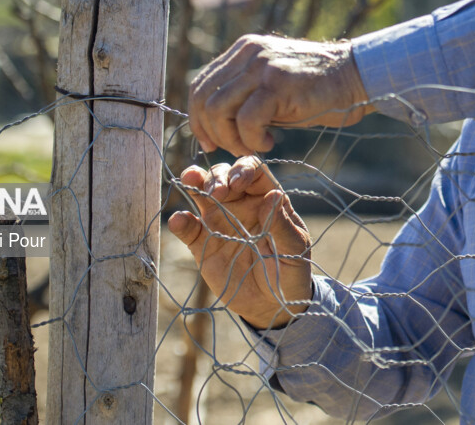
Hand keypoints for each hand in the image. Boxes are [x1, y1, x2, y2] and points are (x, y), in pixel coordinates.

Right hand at [169, 158, 312, 329]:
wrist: (272, 303)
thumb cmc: (290, 270)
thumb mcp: (294, 248)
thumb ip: (282, 223)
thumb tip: (273, 195)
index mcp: (266, 198)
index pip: (253, 170)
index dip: (243, 169)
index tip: (238, 183)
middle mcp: (240, 203)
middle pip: (224, 175)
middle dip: (217, 176)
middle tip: (216, 192)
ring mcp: (219, 221)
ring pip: (202, 192)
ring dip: (194, 182)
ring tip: (190, 182)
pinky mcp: (203, 244)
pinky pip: (188, 228)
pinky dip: (181, 221)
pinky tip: (180, 220)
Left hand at [189, 34, 372, 155]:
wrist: (357, 75)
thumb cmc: (318, 89)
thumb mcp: (274, 85)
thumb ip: (246, 94)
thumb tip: (217, 124)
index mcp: (244, 50)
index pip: (201, 84)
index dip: (197, 118)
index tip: (209, 141)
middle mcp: (249, 53)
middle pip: (203, 98)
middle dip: (211, 132)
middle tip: (233, 150)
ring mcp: (262, 66)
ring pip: (218, 109)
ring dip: (232, 139)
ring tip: (254, 147)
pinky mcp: (278, 84)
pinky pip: (246, 119)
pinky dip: (252, 140)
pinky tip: (271, 142)